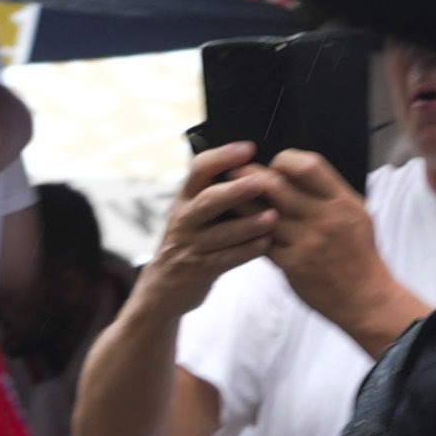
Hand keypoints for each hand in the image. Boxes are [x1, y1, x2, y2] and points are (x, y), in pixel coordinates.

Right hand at [132, 144, 276, 318]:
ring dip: (247, 224)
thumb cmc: (191, 241)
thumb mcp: (194, 212)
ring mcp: (191, 246)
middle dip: (236, 190)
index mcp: (186, 198)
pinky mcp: (199, 271)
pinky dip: (247, 251)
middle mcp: (185, 219)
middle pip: (208, 201)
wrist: (163, 287)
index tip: (248, 148)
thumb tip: (257, 164)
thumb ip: (216, 191)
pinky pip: (225, 260)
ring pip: (219, 233)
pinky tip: (266, 243)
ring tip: (272, 216)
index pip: (199, 169)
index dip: (223, 156)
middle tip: (262, 182)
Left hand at [253, 150, 418, 351]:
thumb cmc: (358, 253)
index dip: (284, 160)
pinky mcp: (291, 265)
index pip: (308, 166)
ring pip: (261, 214)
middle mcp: (324, 218)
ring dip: (240, 203)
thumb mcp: (356, 214)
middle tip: (234, 172)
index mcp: (342, 201)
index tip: (273, 163)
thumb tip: (298, 173)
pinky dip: (245, 232)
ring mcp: (306, 242)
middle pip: (277, 186)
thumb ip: (329, 193)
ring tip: (226, 196)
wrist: (363, 296)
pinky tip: (235, 226)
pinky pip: (260, 242)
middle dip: (250, 176)